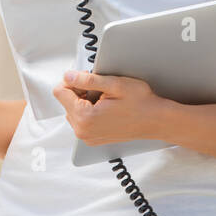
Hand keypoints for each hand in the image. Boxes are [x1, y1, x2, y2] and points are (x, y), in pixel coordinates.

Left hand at [52, 69, 167, 145]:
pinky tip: (106, 109)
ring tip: (106, 100)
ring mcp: (87, 137)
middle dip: (79, 91)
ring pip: (73, 110)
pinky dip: (90, 111)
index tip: (87, 79)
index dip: (72, 80)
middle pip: (65, 102)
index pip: (59, 92)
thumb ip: (87, 79)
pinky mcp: (93, 138)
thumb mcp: (114, 84)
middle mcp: (82, 131)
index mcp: (85, 117)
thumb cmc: (141, 103)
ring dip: (84, 101)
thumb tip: (68, 76)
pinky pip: (81, 120)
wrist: (156, 121)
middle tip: (101, 90)